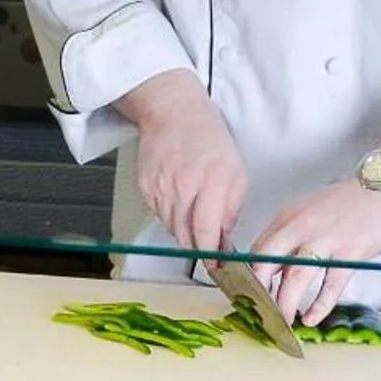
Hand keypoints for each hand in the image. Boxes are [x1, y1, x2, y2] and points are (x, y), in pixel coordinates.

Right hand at [116, 69, 245, 253]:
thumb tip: (225, 241)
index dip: (211, 255)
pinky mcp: (145, 187)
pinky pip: (159, 215)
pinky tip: (180, 200)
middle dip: (199, 248)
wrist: (173, 113)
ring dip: (185, 232)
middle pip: (185, 237)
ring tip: (195, 214)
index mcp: (210, 180)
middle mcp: (181, 186)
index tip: (217, 267)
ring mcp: (159, 187)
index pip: (205, 231)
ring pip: (171, 229)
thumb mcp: (235, 170)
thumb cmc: (208, 137)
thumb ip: (231, 209)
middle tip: (208, 249)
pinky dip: (171, 216)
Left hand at [248, 180, 380, 326]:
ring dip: (286, 303)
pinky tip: (311, 318)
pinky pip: (331, 285)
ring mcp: (326, 239)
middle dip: (259, 294)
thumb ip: (293, 238)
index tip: (250, 299)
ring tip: (283, 324)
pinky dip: (319, 305)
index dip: (250, 279)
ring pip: (295, 276)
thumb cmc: (351, 202)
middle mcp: (301, 227)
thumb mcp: (311, 214)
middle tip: (260, 316)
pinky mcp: (351, 252)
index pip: (257, 251)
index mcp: (288, 218)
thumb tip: (278, 270)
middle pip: (267, 263)